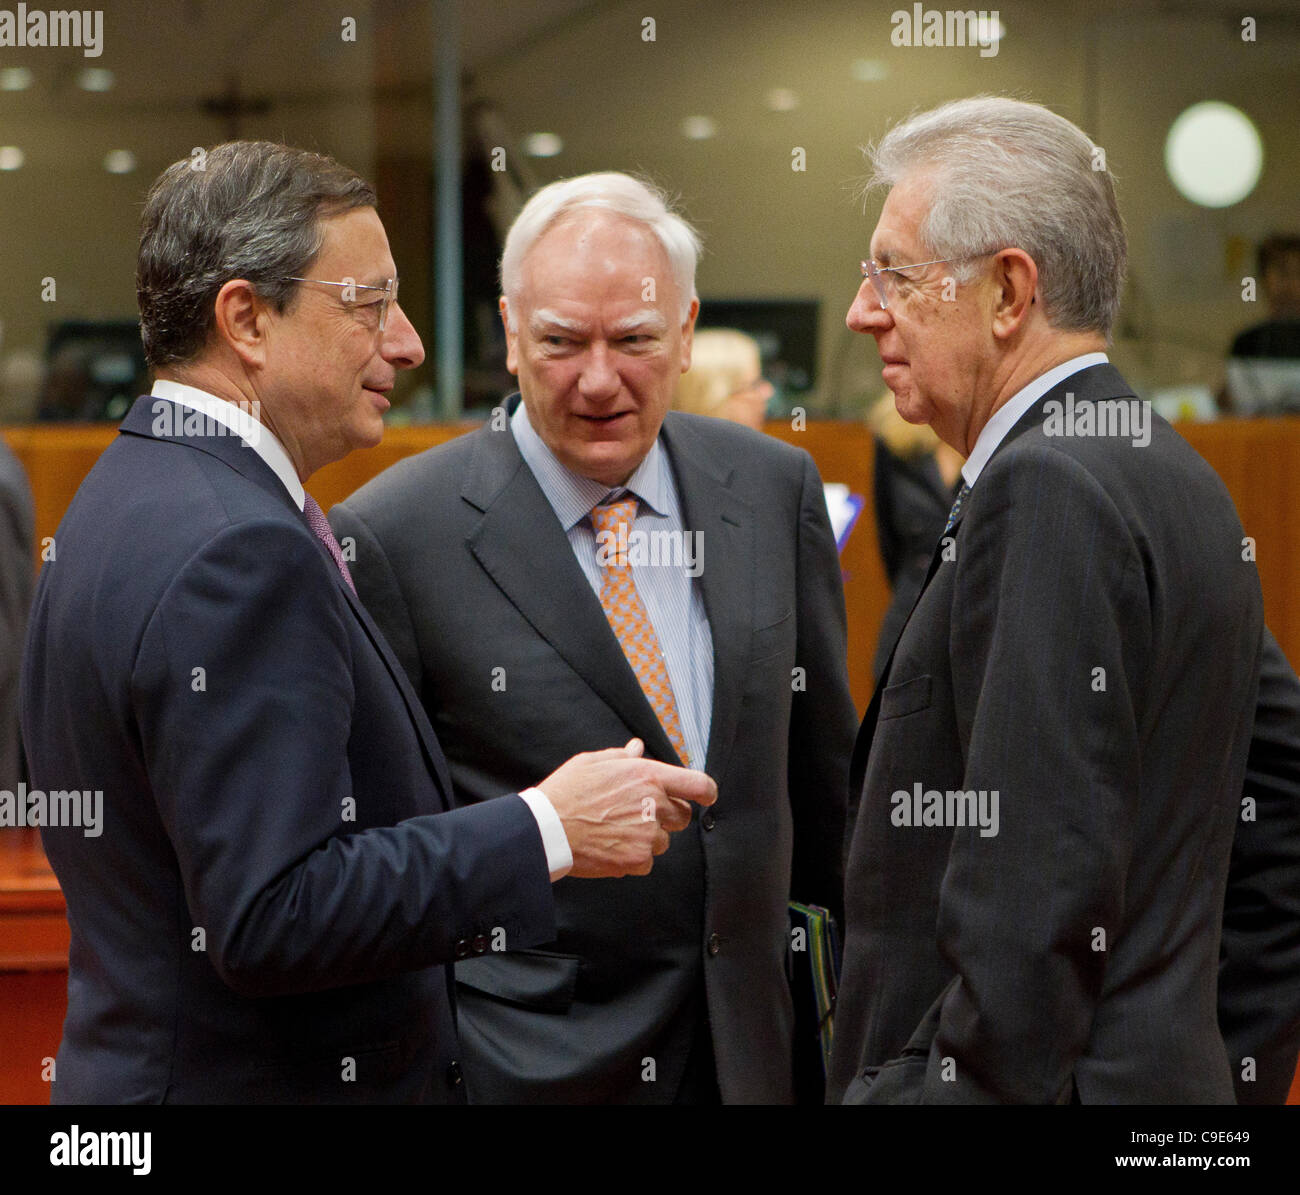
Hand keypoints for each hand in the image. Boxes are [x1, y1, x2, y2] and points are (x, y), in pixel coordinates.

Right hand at [538, 739, 716, 877]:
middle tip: (638, 815)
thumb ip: (623, 757)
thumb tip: (637, 748)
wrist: (548, 828)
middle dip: (667, 816)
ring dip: (647, 838)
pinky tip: (610, 846)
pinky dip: (633, 858)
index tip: (707, 797)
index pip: (697, 784)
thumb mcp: (593, 762)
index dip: (706, 792)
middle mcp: (654, 804)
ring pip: (663, 841)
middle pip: (682, 816)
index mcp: (648, 776)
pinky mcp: (638, 859)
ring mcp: (648, 834)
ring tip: (615, 831)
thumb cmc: (567, 792)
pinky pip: (647, 861)